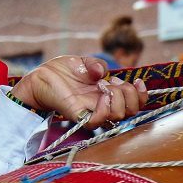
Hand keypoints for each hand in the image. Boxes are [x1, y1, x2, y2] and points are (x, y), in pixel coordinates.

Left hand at [11, 56, 146, 127]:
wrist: (40, 76)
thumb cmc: (61, 70)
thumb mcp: (83, 62)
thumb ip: (96, 64)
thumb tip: (102, 73)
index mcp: (107, 94)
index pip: (134, 104)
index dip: (142, 96)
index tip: (137, 81)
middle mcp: (102, 105)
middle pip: (130, 112)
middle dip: (130, 95)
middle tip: (112, 82)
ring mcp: (91, 111)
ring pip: (118, 117)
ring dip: (118, 98)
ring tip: (104, 86)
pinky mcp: (78, 115)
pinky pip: (98, 121)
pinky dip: (105, 108)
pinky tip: (101, 94)